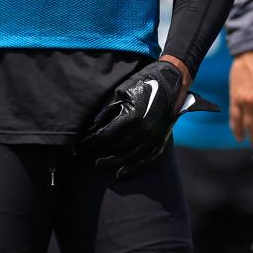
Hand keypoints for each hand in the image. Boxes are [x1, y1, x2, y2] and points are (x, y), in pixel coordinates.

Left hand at [77, 60, 217, 178]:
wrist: (172, 80)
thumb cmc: (143, 82)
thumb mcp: (121, 92)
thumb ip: (107, 111)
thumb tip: (91, 127)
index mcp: (132, 118)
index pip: (106, 136)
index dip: (91, 142)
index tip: (80, 145)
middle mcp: (144, 131)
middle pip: (117, 149)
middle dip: (100, 153)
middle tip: (86, 155)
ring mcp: (155, 138)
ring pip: (131, 158)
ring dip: (114, 163)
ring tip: (100, 164)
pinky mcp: (162, 140)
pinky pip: (147, 160)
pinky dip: (133, 168)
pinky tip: (121, 172)